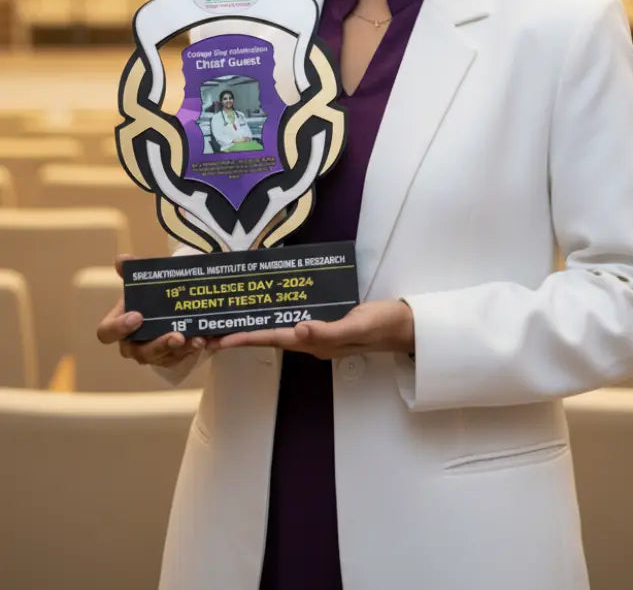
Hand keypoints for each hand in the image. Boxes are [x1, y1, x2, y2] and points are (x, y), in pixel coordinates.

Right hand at [96, 254, 205, 367]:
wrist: (170, 304)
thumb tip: (122, 259)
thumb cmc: (149, 296)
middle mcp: (132, 344)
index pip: (107, 332)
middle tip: (176, 336)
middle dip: (159, 345)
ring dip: (181, 350)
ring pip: (164, 358)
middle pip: (140, 352)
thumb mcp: (142, 282)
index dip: (119, 328)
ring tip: (198, 340)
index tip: (137, 316)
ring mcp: (152, 354)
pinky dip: (196, 350)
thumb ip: (132, 271)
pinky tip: (209, 340)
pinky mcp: (171, 358)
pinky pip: (182, 359)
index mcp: (119, 325)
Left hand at [206, 299, 414, 358]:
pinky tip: (267, 308)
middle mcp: (311, 339)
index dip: (244, 338)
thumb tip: (298, 329)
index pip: (272, 338)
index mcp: (315, 342)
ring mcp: (317, 331)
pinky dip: (274, 316)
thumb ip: (328, 330)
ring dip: (254, 326)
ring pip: (278, 329)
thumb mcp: (356, 326)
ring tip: (229, 321)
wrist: (403, 325)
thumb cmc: (381, 325)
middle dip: (240, 335)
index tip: (218, 339)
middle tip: (211, 332)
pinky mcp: (325, 321)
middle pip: (268, 337)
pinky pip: (292, 320)